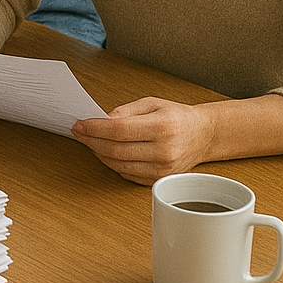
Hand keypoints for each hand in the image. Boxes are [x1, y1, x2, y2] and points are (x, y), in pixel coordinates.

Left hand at [71, 97, 212, 184]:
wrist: (202, 135)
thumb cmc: (177, 117)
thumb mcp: (151, 103)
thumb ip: (125, 111)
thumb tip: (101, 119)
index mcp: (162, 126)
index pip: (119, 130)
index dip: (94, 128)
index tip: (80, 124)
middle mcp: (164, 150)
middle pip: (116, 149)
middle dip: (91, 141)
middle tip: (79, 133)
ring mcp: (163, 169)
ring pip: (119, 165)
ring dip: (99, 154)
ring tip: (90, 142)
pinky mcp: (160, 179)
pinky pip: (127, 174)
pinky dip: (113, 164)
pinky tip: (106, 153)